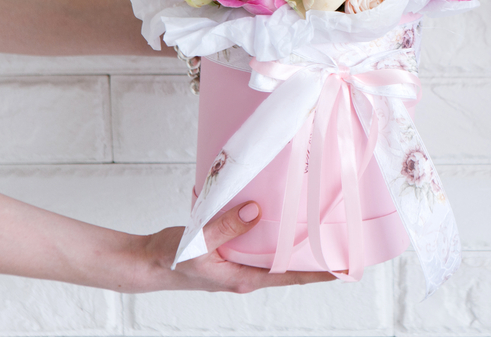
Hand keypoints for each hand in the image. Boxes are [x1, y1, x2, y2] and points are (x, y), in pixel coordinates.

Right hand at [135, 201, 334, 292]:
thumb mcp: (197, 243)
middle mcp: (245, 274)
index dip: (317, 273)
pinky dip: (271, 231)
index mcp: (242, 279)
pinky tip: (279, 214)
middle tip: (340, 240)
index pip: (290, 277)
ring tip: (318, 225)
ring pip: (274, 254)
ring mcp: (239, 264)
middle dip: (312, 256)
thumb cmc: (170, 259)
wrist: (148, 261)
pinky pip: (258, 243)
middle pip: (288, 266)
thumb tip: (256, 211)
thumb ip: (225, 227)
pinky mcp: (231, 252)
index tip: (343, 267)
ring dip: (293, 242)